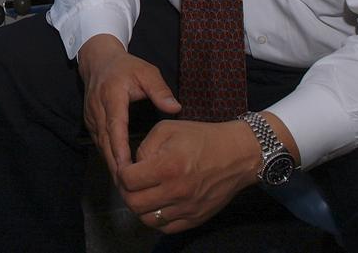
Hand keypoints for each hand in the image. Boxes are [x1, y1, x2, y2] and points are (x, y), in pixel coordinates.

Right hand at [78, 34, 180, 177]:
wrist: (98, 60)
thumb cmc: (126, 67)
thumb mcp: (146, 72)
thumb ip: (160, 90)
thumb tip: (175, 108)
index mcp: (112, 97)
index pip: (115, 126)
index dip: (120, 148)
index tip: (127, 167)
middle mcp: (98, 110)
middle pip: (106, 142)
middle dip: (116, 165)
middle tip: (129, 187)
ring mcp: (92, 117)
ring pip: (101, 145)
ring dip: (111, 164)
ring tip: (126, 185)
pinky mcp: (91, 122)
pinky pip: (99, 143)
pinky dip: (108, 157)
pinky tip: (119, 171)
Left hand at [117, 119, 260, 232]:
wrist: (237, 155)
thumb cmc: (201, 138)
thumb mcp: (167, 129)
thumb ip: (144, 147)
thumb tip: (131, 166)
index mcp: (168, 167)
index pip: (128, 180)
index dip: (121, 172)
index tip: (125, 167)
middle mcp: (177, 192)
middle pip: (133, 203)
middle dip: (126, 191)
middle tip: (129, 181)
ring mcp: (187, 209)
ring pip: (147, 219)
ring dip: (139, 206)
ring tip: (143, 192)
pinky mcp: (196, 219)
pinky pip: (165, 228)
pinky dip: (156, 218)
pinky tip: (157, 203)